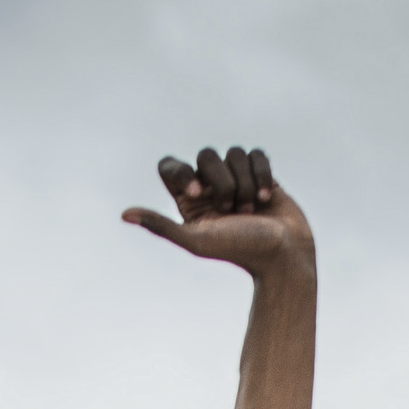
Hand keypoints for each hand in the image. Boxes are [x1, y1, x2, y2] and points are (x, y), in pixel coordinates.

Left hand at [122, 144, 311, 277]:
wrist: (284, 256)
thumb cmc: (240, 251)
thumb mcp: (196, 240)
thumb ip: (161, 226)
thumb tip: (124, 214)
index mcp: (189, 202)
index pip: (170, 166)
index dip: (184, 173)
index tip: (199, 193)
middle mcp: (210, 187)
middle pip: (206, 155)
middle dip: (223, 182)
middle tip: (232, 210)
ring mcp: (236, 179)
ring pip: (234, 153)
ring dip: (245, 183)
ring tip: (252, 210)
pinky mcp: (260, 174)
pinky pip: (256, 154)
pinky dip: (262, 175)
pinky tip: (266, 199)